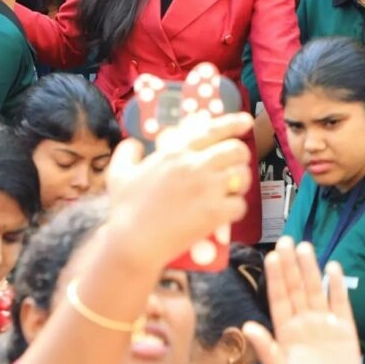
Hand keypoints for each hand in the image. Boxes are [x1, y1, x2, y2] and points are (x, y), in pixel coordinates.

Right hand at [105, 111, 252, 269]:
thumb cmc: (124, 208)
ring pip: (243, 175)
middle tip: (235, 164)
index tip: (245, 121)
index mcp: (175, 151)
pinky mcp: (215, 213)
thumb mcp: (119, 173)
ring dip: (241, 181)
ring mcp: (207, 189)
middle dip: (240, 155)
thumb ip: (127, 152)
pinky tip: (227, 211)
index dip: (233, 123)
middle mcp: (195, 165)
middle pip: (236, 149)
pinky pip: (240, 204)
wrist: (133, 241)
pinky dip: (236, 207)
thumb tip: (135, 144)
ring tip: (233, 188)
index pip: (212, 129)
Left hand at [244, 239, 364, 363]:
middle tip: (286, 240)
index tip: (271, 257)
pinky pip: (340, 301)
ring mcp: (324, 320)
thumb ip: (265, 347)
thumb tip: (246, 325)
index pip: (279, 297)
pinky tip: (334, 267)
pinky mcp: (344, 325)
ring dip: (311, 269)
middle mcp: (303, 318)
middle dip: (291, 265)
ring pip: (316, 288)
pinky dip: (337, 285)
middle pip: (296, 287)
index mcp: (286, 327)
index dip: (275, 277)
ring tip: (306, 247)